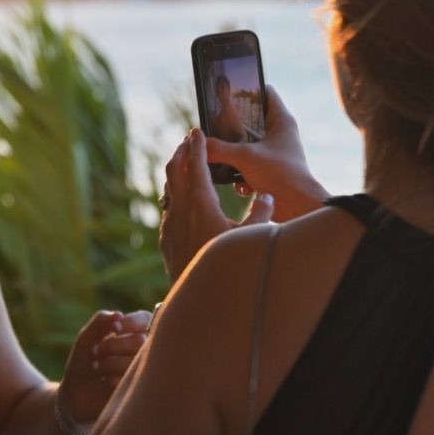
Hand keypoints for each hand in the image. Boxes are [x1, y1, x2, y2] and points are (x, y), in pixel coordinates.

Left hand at [60, 309, 152, 425]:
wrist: (75, 396)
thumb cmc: (83, 363)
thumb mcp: (86, 339)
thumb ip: (99, 322)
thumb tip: (117, 314)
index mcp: (134, 333)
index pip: (146, 319)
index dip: (131, 322)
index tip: (115, 329)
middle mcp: (144, 351)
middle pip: (141, 340)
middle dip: (115, 344)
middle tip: (98, 351)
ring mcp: (145, 372)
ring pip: (138, 360)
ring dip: (113, 362)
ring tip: (98, 368)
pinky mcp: (142, 392)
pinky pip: (136, 381)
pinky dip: (117, 379)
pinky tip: (106, 382)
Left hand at [159, 129, 274, 280]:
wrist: (201, 303)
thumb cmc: (229, 269)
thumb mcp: (252, 238)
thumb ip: (261, 212)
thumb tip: (267, 196)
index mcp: (201, 203)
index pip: (195, 165)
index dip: (196, 146)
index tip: (195, 131)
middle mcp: (180, 210)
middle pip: (174, 171)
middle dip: (180, 152)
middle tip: (187, 141)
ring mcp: (169, 225)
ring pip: (168, 190)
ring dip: (175, 174)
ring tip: (183, 166)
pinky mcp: (166, 241)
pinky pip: (168, 210)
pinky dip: (174, 196)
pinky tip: (181, 203)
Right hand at [207, 85, 327, 221]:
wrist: (299, 208)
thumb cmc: (282, 175)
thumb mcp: (246, 157)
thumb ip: (220, 149)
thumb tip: (199, 145)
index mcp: (280, 121)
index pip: (264, 92)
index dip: (246, 89)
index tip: (226, 93)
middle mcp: (278, 134)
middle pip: (248, 121)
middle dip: (230, 128)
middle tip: (212, 129)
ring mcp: (273, 153)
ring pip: (244, 146)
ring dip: (232, 155)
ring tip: (222, 160)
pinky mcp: (268, 171)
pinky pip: (246, 166)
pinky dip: (240, 175)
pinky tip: (241, 185)